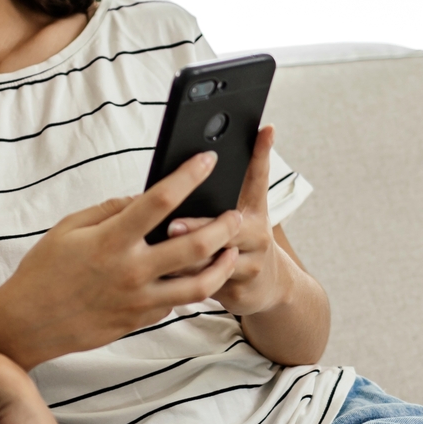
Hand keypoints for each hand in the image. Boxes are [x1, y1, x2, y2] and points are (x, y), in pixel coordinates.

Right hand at [0, 153, 243, 369]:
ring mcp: (138, 301)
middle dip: (223, 227)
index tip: (207, 160)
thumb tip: (144, 198)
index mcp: (111, 240)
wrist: (28, 323)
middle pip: (195, 247)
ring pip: (198, 285)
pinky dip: (187, 288)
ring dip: (222, 266)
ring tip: (231, 251)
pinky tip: (194, 276)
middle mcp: (130, 271)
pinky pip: (175, 303)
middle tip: (236, 216)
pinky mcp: (140, 321)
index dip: (188, 176)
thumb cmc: (44, 270)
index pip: (160, 201)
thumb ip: (110, 209)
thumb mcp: (70, 228)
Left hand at [169, 125, 290, 315]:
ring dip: (179, 258)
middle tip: (171, 225)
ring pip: (210, 261)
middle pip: (227, 227)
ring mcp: (251, 266)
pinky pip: (202, 286)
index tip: (263, 130)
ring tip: (151, 252)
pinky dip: (178, 281)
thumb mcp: (247, 211)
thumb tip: (238, 142)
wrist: (270, 288)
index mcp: (254, 210)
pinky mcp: (239, 293)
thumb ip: (239, 183)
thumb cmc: (244, 241)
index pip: (258, 176)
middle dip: (197, 226)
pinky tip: (155, 277)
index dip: (262, 152)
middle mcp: (257, 235)